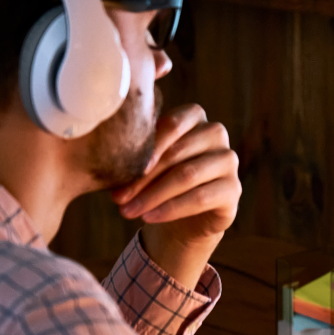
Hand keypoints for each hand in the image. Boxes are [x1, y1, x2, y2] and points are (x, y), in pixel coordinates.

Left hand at [111, 105, 240, 286]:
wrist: (183, 215)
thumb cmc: (157, 179)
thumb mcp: (144, 160)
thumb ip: (133, 148)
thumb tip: (99, 149)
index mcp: (195, 117)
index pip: (175, 122)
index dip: (151, 143)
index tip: (125, 165)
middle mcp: (216, 135)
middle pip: (178, 153)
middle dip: (144, 177)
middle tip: (117, 198)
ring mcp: (228, 161)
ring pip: (188, 175)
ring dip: (153, 195)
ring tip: (127, 211)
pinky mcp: (234, 189)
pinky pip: (200, 198)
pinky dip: (171, 209)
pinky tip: (149, 218)